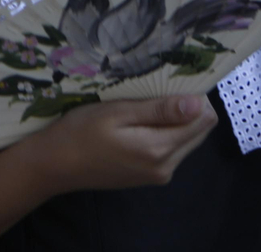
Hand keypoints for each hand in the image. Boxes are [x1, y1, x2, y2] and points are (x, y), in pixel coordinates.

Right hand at [25, 94, 218, 192]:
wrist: (56, 165)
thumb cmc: (80, 132)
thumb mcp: (117, 113)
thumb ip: (158, 110)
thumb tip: (199, 104)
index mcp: (159, 149)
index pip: (204, 121)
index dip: (195, 97)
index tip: (172, 82)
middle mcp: (166, 167)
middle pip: (199, 132)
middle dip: (187, 109)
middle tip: (155, 90)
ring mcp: (158, 175)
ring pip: (186, 141)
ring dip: (175, 121)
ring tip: (144, 105)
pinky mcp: (149, 177)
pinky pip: (172, 151)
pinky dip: (164, 134)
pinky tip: (139, 124)